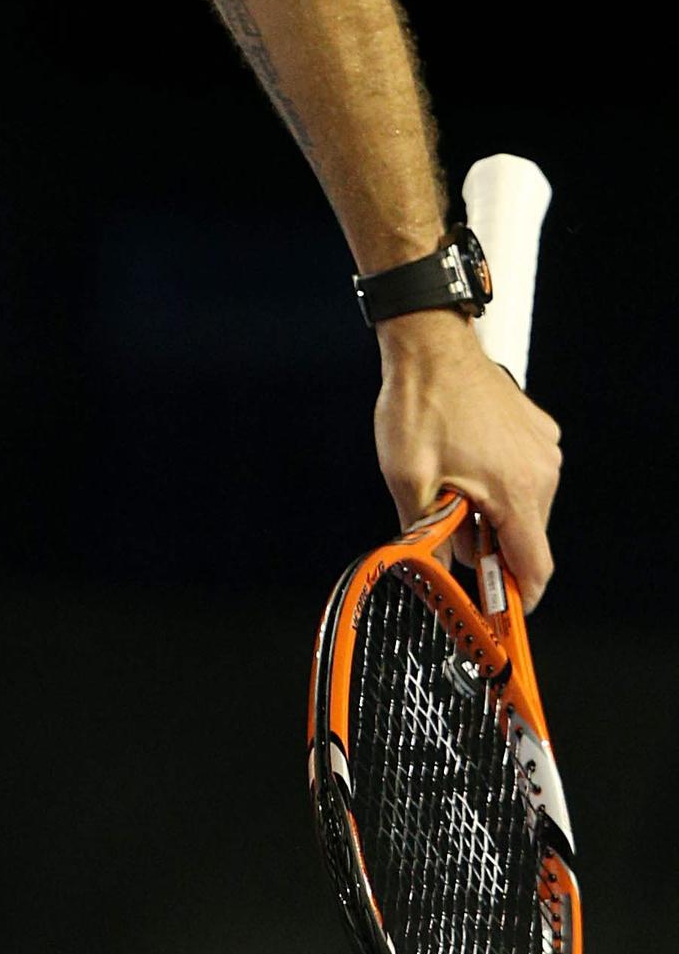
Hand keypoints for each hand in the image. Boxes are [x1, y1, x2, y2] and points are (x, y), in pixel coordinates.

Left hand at [373, 309, 562, 606]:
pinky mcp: (539, 430)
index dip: (516, 596)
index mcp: (517, 491)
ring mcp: (544, 449)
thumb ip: (426, 534)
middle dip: (489, 544)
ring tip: (450, 482)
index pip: (535, 569)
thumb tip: (436, 572)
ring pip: (524, 506)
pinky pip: (523, 473)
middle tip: (446, 527)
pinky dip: (498, 480)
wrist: (429, 344)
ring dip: (491, 509)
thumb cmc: (418, 406)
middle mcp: (542, 472)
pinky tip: (464, 458)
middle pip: (526, 538)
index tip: (494, 609)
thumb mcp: (409, 478)